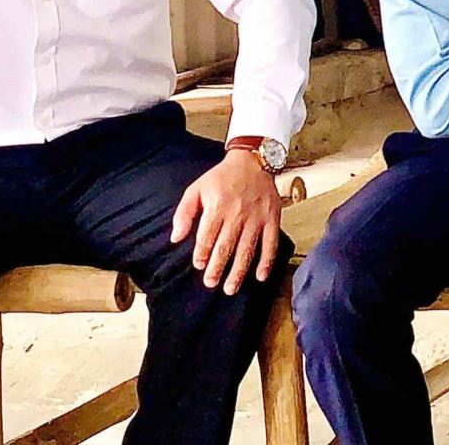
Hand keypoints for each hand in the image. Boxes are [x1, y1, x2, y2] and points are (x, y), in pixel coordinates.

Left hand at [171, 151, 283, 294]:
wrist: (253, 161)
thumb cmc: (222, 177)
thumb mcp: (196, 189)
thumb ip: (184, 213)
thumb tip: (176, 238)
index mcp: (217, 206)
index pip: (207, 236)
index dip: (202, 253)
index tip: (199, 265)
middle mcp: (238, 213)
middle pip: (226, 246)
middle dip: (217, 268)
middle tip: (211, 283)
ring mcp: (257, 217)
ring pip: (247, 249)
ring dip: (238, 271)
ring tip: (230, 287)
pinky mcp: (272, 218)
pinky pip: (270, 243)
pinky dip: (267, 261)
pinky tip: (260, 276)